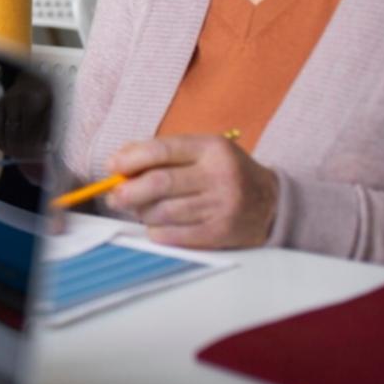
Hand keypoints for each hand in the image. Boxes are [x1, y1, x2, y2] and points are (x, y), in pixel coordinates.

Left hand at [104, 135, 279, 248]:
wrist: (271, 202)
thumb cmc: (224, 173)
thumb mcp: (201, 151)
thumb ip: (162, 152)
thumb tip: (118, 162)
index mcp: (211, 148)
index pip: (161, 150)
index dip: (130, 159)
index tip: (112, 167)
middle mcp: (219, 175)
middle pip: (159, 183)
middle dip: (128, 191)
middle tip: (115, 197)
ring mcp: (223, 205)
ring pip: (163, 211)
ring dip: (142, 213)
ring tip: (140, 210)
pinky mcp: (222, 232)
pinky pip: (175, 235)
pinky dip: (157, 232)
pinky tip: (156, 226)